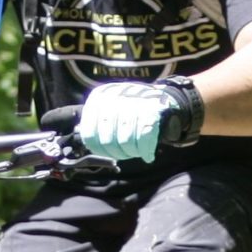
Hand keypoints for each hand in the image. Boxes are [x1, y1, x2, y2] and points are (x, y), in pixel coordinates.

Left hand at [77, 78, 202, 162]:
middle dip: (116, 152)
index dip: (97, 148)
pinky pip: (143, 139)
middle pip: (106, 140)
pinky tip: (147, 155)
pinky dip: (145, 151)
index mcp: (100, 97)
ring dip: (131, 152)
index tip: (106, 152)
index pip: (89, 132)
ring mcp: (134, 103)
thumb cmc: (133, 109)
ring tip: (135, 152)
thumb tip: (87, 143)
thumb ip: (96, 122)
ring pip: (125, 141)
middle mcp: (115, 97)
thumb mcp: (110, 108)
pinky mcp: (152, 111)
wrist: (164, 99)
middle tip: (124, 154)